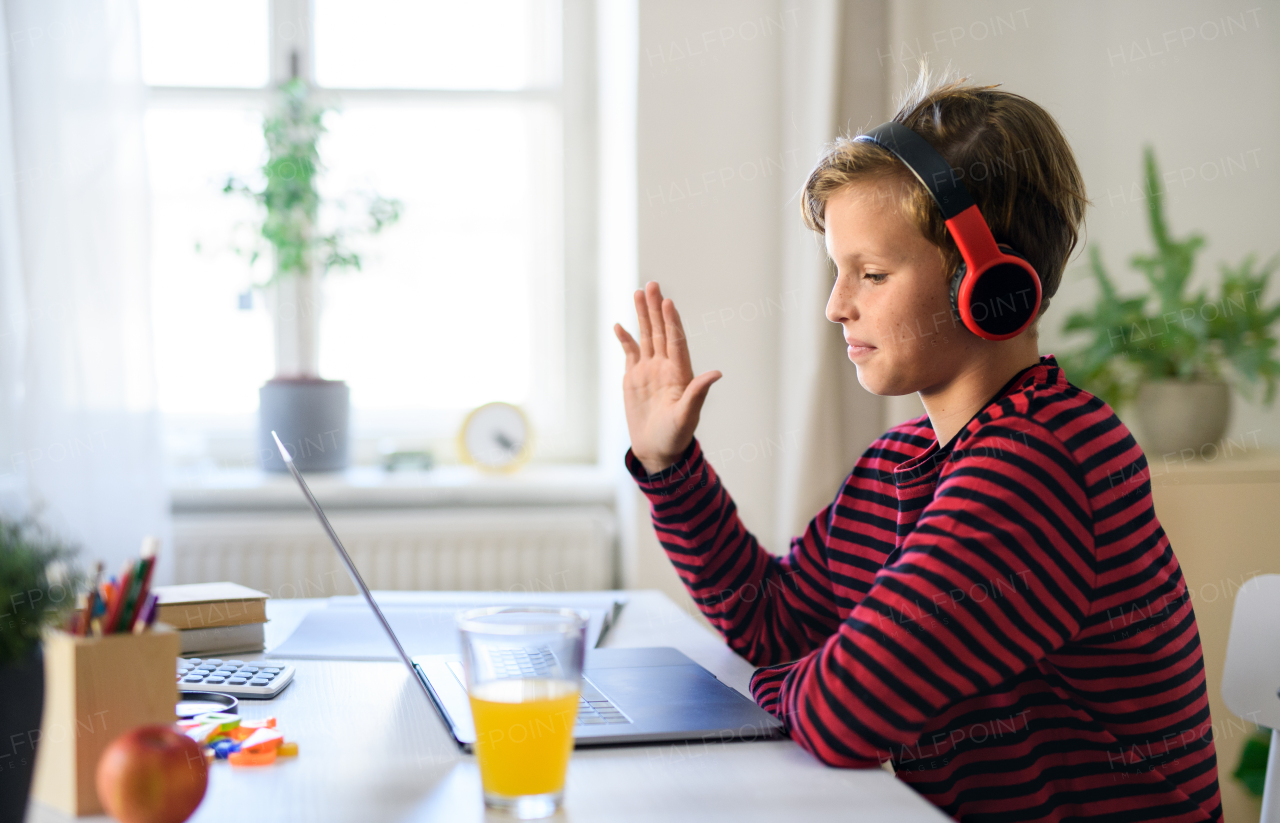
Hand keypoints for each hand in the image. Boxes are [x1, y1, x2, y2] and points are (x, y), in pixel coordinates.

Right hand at [614, 282, 721, 474]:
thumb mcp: (686, 416)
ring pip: (646, 337)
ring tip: (638, 293)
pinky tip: (619, 325)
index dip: (672, 321)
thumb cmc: (675, 437)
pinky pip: (630, 352)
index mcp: (680, 373)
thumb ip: (697, 393)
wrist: (657, 451)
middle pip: (661, 332)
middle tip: (651, 285)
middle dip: (656, 308)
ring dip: (643, 315)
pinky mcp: (634, 378)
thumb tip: (717, 373)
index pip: (676, 341)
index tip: (667, 302)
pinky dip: (625, 339)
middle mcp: (665, 367)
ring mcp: (649, 370)